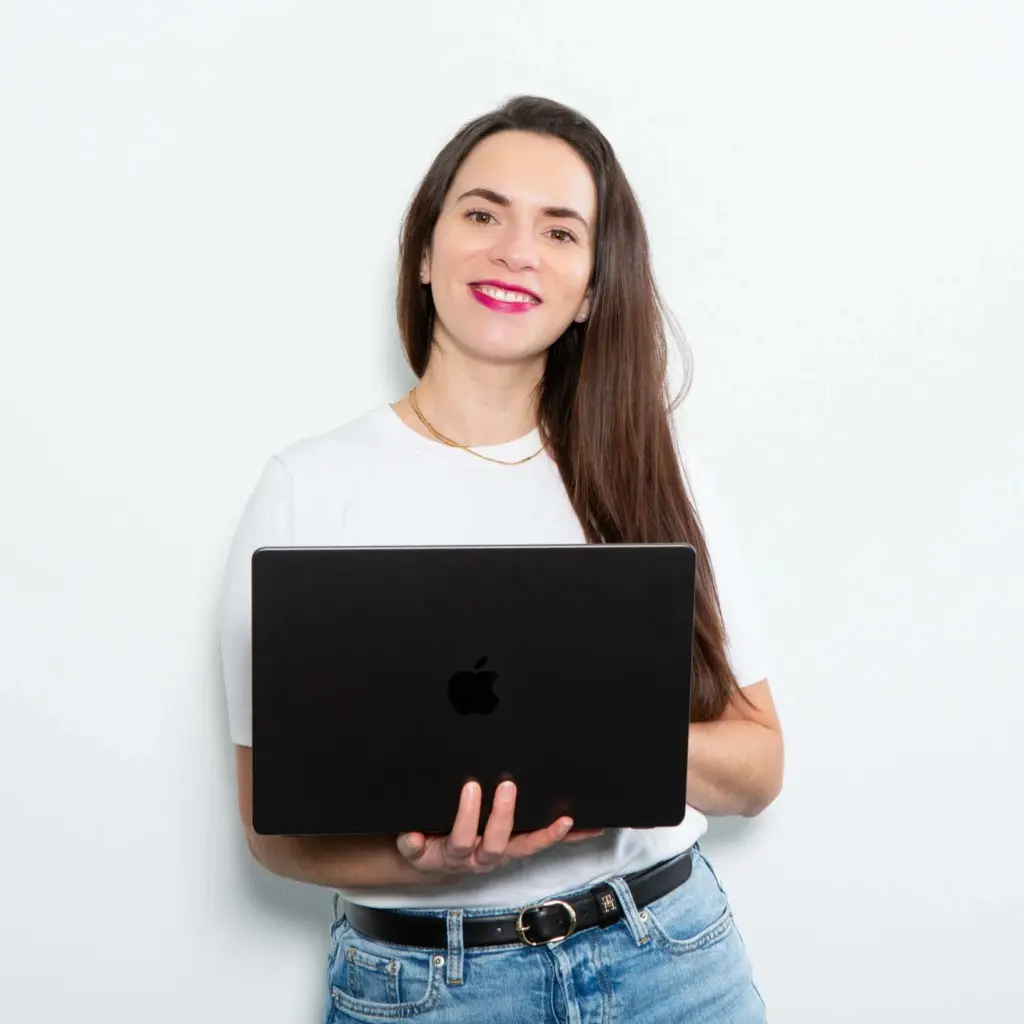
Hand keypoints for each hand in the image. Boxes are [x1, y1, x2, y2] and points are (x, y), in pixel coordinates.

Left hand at [396, 780, 603, 875]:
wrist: (425, 861)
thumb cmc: (467, 838)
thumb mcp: (496, 836)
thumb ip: (529, 828)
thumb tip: (573, 816)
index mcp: (498, 851)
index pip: (528, 845)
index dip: (548, 836)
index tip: (566, 820)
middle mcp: (476, 857)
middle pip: (494, 845)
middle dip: (503, 817)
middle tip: (507, 786)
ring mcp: (447, 857)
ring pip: (460, 843)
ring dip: (467, 816)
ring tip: (471, 788)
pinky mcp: (418, 855)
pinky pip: (414, 849)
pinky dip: (412, 840)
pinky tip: (412, 831)